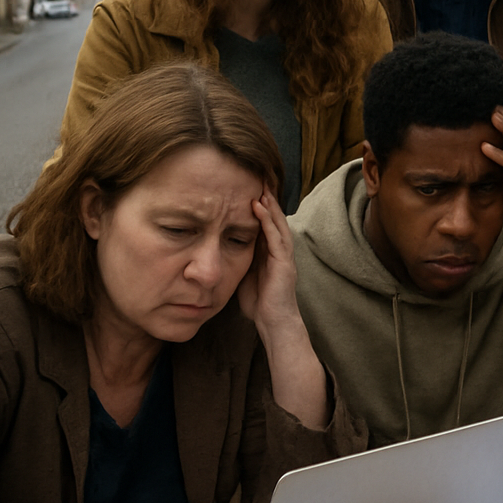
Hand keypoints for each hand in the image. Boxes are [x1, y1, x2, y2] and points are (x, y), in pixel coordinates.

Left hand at [238, 188, 300, 337]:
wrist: (273, 323)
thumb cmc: (258, 303)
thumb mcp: (243, 275)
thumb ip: (237, 259)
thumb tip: (217, 248)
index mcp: (270, 253)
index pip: (265, 224)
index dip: (258, 207)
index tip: (247, 189)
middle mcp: (279, 250)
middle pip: (274, 219)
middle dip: (266, 199)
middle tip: (257, 178)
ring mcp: (284, 255)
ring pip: (277, 223)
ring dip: (269, 204)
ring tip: (259, 186)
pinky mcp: (284, 262)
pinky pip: (276, 237)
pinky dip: (268, 220)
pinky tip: (259, 207)